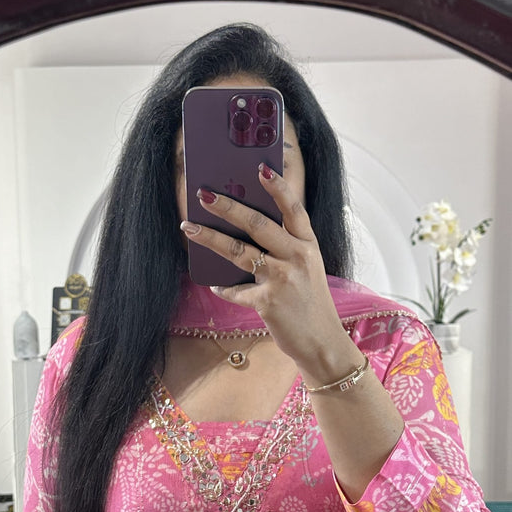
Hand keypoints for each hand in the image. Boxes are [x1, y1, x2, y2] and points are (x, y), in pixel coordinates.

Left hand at [180, 164, 347, 375]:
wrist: (323, 343)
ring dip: (209, 238)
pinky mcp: (268, 302)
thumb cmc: (311, 304)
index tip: (260, 168)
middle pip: (257, 223)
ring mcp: (283, 279)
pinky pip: (236, 290)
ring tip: (188, 227)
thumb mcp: (307, 269)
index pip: (293, 208)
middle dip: (227, 207)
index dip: (277, 186)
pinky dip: (224, 288)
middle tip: (204, 194)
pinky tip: (216, 285)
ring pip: (239, 251)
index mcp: (308, 245)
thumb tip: (246, 232)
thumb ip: (286, 250)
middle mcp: (297, 257)